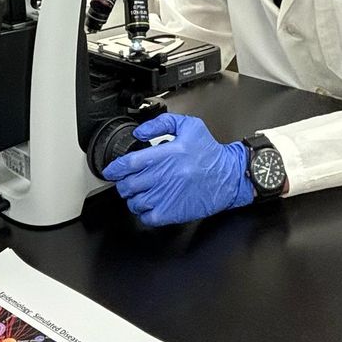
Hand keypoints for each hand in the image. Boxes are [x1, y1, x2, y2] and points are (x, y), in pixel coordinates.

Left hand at [102, 113, 253, 226]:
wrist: (229, 176)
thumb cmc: (209, 153)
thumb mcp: (189, 126)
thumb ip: (161, 124)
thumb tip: (139, 133)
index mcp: (168, 154)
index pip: (130, 163)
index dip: (115, 168)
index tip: (111, 169)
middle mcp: (165, 176)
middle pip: (129, 184)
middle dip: (124, 182)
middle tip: (128, 180)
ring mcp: (168, 196)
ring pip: (135, 202)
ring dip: (133, 197)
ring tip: (139, 192)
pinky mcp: (172, 212)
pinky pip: (147, 217)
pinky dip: (143, 212)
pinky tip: (149, 204)